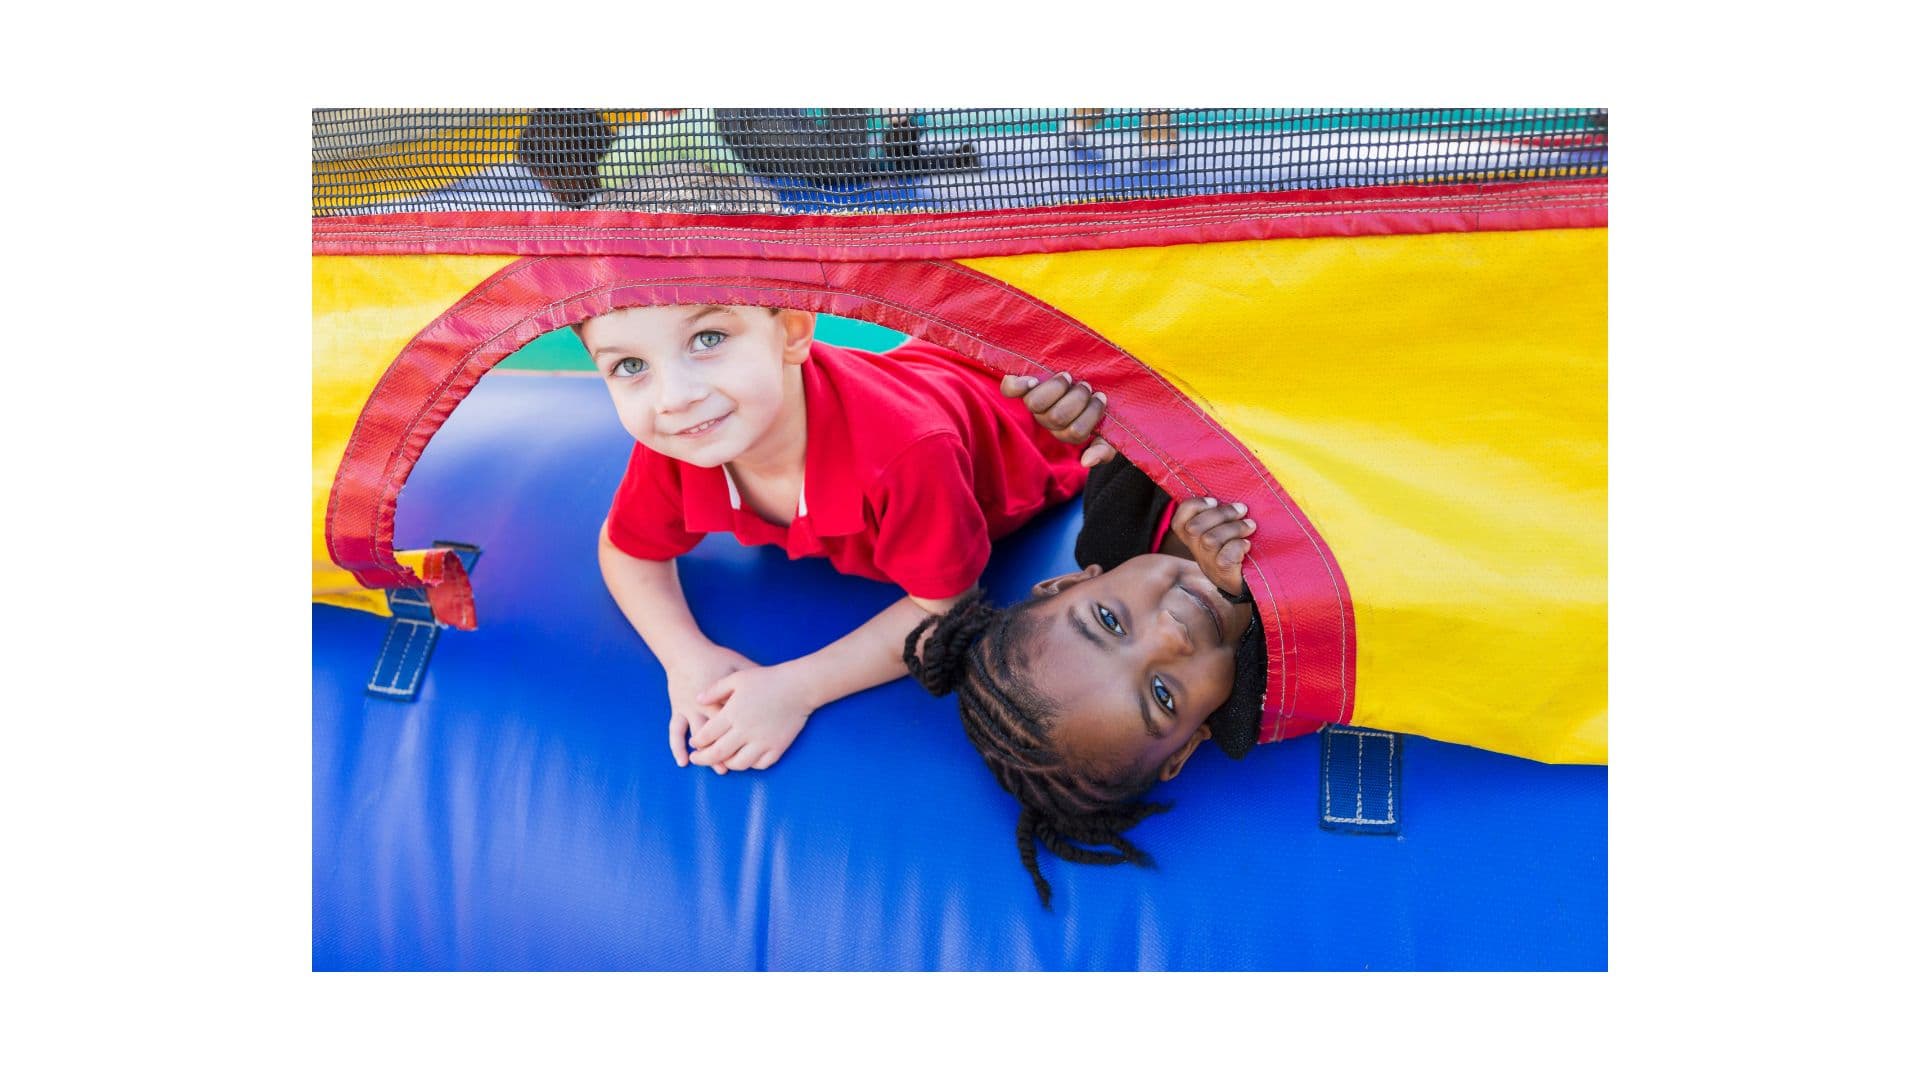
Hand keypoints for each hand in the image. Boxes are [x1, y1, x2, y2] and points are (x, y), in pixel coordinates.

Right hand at [664, 645, 759, 771]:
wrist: (686, 650)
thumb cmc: (717, 657)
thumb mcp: (740, 665)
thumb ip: (756, 677)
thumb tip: (776, 686)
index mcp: (725, 698)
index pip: (738, 721)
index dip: (749, 736)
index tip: (760, 748)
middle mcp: (706, 706)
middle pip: (719, 734)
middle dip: (729, 751)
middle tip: (744, 766)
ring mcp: (690, 709)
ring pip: (698, 736)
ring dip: (708, 753)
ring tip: (719, 769)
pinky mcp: (678, 708)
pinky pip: (675, 731)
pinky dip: (677, 747)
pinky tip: (682, 762)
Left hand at [687, 664, 815, 771]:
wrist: (799, 687)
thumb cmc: (767, 679)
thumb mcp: (737, 678)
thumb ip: (715, 690)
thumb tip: (697, 699)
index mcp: (732, 713)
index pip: (707, 735)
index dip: (697, 742)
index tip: (694, 743)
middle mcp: (745, 731)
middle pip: (718, 753)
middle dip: (703, 758)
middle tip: (697, 759)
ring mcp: (762, 741)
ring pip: (738, 764)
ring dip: (726, 764)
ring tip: (722, 760)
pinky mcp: (777, 747)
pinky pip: (760, 764)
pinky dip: (750, 765)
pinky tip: (745, 758)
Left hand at [1000, 371, 1116, 467]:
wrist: (1095, 376)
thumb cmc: (1098, 403)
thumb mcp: (1109, 430)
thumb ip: (1103, 449)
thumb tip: (1086, 461)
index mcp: (1067, 430)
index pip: (1076, 433)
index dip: (1089, 416)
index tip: (1100, 396)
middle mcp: (1047, 418)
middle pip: (1057, 417)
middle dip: (1077, 399)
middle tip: (1087, 386)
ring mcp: (1034, 401)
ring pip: (1036, 404)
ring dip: (1056, 389)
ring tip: (1070, 378)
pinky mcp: (1020, 385)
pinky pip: (1010, 390)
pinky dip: (1018, 385)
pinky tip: (1032, 381)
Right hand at [1169, 496, 1257, 599]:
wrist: (1249, 584)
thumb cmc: (1239, 551)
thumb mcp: (1225, 531)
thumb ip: (1221, 517)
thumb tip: (1233, 499)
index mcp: (1195, 539)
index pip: (1179, 522)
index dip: (1193, 507)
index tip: (1214, 500)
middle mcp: (1197, 552)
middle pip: (1194, 528)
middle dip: (1221, 513)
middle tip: (1242, 509)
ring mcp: (1209, 564)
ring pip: (1210, 540)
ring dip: (1234, 528)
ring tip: (1250, 525)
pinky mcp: (1223, 574)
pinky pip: (1225, 556)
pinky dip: (1238, 546)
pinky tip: (1247, 545)